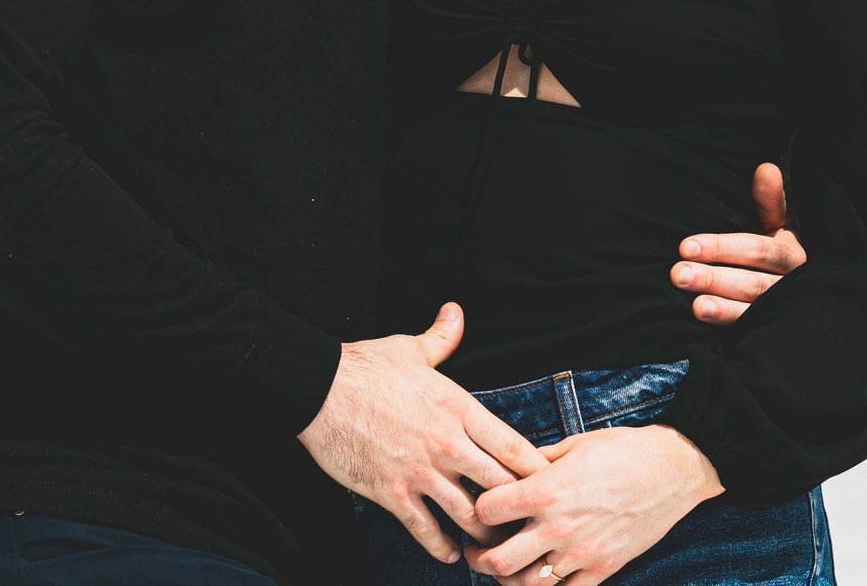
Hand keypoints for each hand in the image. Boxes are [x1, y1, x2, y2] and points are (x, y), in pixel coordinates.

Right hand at [298, 303, 551, 564]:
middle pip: (501, 486)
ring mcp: (420, 470)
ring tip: (492, 544)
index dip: (536, 470)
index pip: (513, 446)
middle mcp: (447, 442)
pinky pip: (425, 529)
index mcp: (459, 408)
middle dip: (517, 508)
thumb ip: (442, 337)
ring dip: (484, 533)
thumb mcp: (411, 348)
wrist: (318, 388)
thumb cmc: (365, 367)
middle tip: (525, 521)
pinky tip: (449, 553)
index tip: (547, 483)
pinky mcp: (392, 491)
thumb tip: (455, 312)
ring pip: (468, 515)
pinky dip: (440, 547)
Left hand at [467, 424, 721, 584]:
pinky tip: (543, 574)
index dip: (477, 509)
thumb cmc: (624, 450)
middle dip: (479, 558)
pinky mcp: (604, 569)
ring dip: (509, 579)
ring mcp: (582, 553)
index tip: (481, 507)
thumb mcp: (573, 444)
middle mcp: (559, 527)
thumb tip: (508, 467)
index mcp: (547, 491)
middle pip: (497, 562)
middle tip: (478, 549)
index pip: (486, 512)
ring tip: (507, 566)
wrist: (674, 469)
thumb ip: (535, 461)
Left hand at [674, 161, 805, 324]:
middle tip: (678, 274)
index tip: (686, 246)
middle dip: (715, 278)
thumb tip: (766, 168)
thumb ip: (770, 199)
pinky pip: (751, 330)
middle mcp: (792, 284)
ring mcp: (783, 310)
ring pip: (753, 309)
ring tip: (694, 306)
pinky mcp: (771, 329)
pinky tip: (704, 321)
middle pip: (753, 283)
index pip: (758, 250)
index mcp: (792, 252)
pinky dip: (729, 325)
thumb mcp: (780, 221)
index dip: (722, 248)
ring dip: (722, 308)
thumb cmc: (780, 245)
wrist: (804, 289)